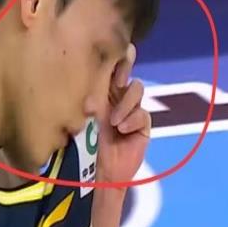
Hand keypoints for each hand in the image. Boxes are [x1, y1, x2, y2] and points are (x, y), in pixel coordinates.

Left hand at [95, 44, 150, 186]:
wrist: (97, 170)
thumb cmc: (84, 140)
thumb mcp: (87, 112)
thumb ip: (92, 92)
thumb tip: (93, 74)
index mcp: (99, 88)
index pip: (109, 63)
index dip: (113, 56)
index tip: (108, 61)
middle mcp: (116, 93)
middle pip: (127, 68)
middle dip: (124, 69)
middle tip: (117, 82)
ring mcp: (131, 107)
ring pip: (136, 88)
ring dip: (125, 103)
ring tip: (114, 121)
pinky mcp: (142, 123)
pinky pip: (142, 113)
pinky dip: (132, 119)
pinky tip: (122, 129)